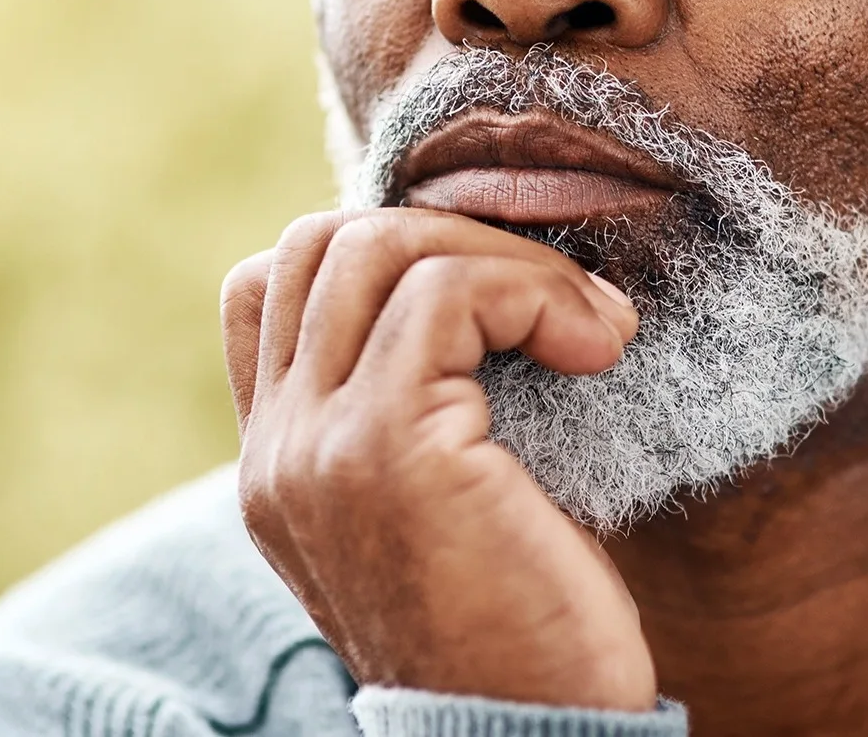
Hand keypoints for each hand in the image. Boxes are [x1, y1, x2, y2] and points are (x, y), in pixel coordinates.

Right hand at [222, 209, 656, 709]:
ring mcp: (315, 447)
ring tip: (590, 325)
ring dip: (505, 257)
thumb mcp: (442, 509)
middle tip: (554, 297)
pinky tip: (600, 348)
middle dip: (451, 235)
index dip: (380, 258)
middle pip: (319, 244)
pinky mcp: (384, 447)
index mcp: (276, 468)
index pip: (267, 288)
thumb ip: (414, 413)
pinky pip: (448, 292)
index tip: (492, 302)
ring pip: (377, 245)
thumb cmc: (524, 631)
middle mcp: (273, 454)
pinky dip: (537, 291)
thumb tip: (483, 290)